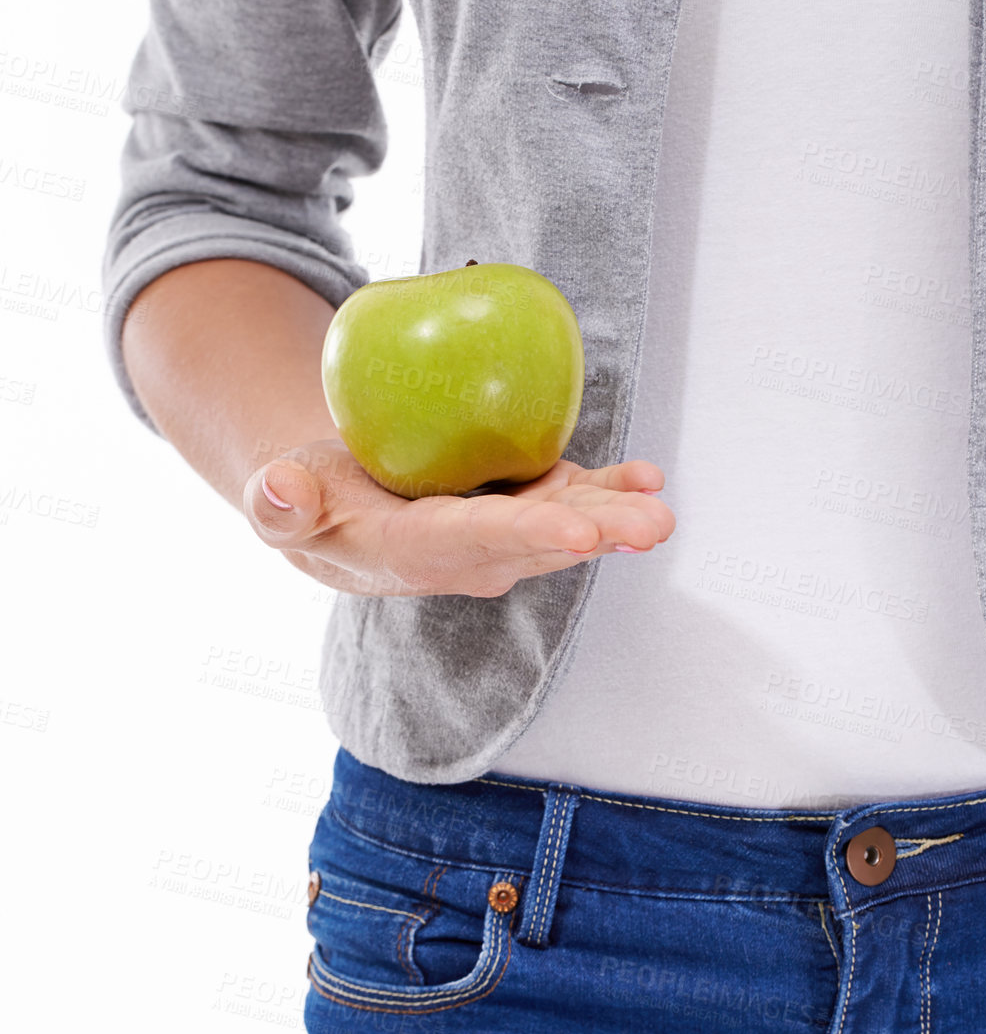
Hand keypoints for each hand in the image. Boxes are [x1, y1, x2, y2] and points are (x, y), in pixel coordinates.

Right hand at [242, 439, 674, 597]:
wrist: (341, 516)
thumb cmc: (311, 499)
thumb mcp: (283, 499)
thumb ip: (280, 503)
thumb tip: (278, 487)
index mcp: (417, 553)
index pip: (477, 544)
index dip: (529, 537)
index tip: (577, 532)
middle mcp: (471, 556)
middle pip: (542, 544)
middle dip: (600, 534)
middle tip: (650, 524)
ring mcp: (503, 537)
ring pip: (567, 526)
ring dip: (617, 515)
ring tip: (659, 501)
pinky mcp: (521, 510)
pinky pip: (571, 500)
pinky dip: (610, 488)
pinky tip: (647, 476)